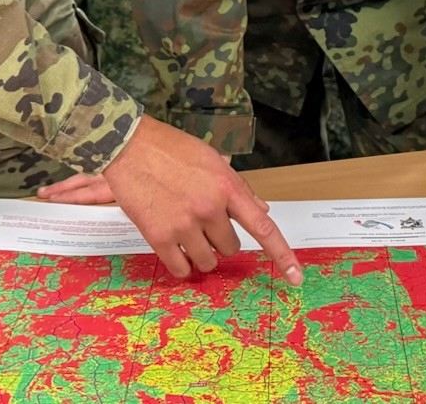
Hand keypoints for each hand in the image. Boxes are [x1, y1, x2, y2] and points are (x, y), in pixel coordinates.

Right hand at [41, 116, 302, 284]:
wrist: (130, 147)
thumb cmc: (172, 149)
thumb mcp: (213, 160)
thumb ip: (238, 188)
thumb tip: (263, 210)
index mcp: (227, 186)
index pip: (263, 227)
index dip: (282, 254)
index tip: (295, 277)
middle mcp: (210, 208)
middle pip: (231, 247)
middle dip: (221, 239)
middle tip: (203, 221)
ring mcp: (185, 225)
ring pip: (208, 261)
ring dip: (202, 254)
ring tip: (187, 232)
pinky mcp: (159, 237)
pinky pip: (181, 268)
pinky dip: (182, 264)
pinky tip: (175, 249)